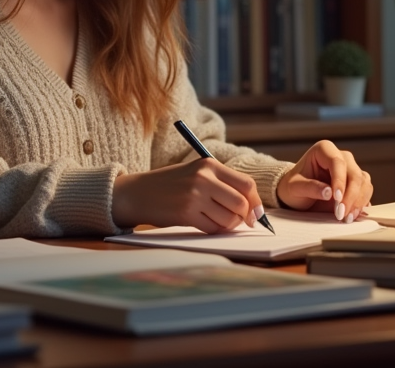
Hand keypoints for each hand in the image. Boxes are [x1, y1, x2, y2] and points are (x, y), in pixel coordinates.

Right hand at [112, 158, 264, 233]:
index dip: (255, 202)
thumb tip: (253, 208)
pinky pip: (213, 228)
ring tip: (218, 221)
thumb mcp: (197, 174)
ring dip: (228, 225)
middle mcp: (204, 178)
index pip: (246, 184)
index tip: (256, 214)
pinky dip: (215, 230)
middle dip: (244, 217)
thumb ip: (222, 185)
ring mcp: (194, 196)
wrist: (139, 192)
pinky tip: (205, 224)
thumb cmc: (172, 185)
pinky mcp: (186, 213)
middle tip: (238, 222)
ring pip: (229, 218)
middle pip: (241, 203)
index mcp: (209, 164)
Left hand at [276, 140, 372, 222]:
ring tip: (346, 217)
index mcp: (324, 150)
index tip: (336, 198)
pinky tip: (352, 214)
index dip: (340, 181)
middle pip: (354, 174)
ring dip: (358, 202)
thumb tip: (328, 192)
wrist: (297, 194)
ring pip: (364, 182)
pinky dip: (361, 204)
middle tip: (340, 213)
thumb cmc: (294, 185)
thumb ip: (310, 188)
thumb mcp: (295, 187)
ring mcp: (350, 169)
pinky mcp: (356, 183)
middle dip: (350, 196)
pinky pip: (366, 191)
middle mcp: (341, 157)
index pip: (337, 162)